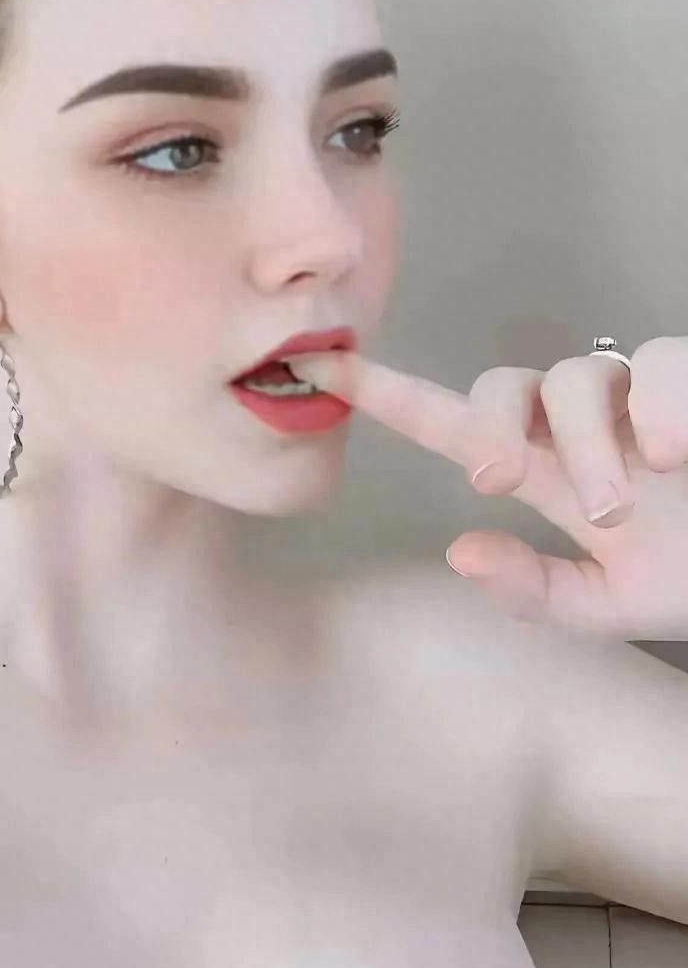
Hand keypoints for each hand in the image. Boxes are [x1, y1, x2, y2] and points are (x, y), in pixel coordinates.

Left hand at [291, 340, 687, 637]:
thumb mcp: (612, 604)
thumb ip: (538, 591)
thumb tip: (459, 551)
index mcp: (549, 472)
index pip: (455, 424)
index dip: (387, 397)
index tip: (316, 371)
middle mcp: (585, 427)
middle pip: (503, 385)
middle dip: (487, 424)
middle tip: (496, 478)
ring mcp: (642, 401)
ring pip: (577, 376)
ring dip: (583, 440)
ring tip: (622, 501)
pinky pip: (661, 362)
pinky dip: (660, 406)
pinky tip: (674, 455)